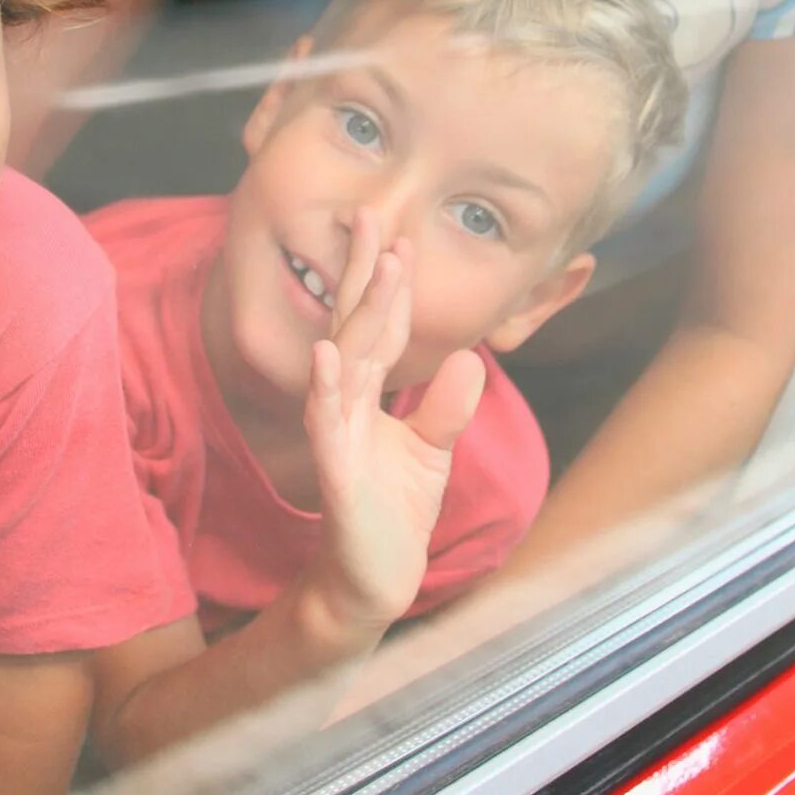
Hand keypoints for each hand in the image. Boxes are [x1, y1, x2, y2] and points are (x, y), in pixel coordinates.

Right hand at [303, 213, 485, 635]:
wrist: (374, 580)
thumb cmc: (395, 513)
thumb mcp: (432, 452)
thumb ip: (448, 406)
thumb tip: (469, 358)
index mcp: (368, 396)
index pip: (379, 329)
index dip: (391, 284)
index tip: (399, 234)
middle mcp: (347, 404)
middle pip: (355, 325)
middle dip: (364, 272)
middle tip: (371, 215)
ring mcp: (336, 434)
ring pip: (347, 362)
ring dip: (358, 313)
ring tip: (373, 266)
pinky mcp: (336, 472)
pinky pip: (327, 423)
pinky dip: (326, 386)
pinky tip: (326, 352)